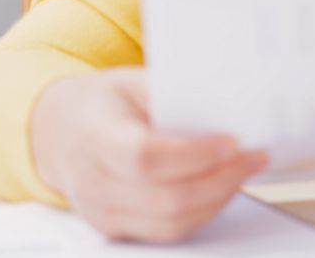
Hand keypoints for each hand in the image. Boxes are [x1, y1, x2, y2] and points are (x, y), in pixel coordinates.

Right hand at [29, 67, 267, 240]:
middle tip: (255, 155)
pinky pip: (167, 232)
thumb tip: (228, 103)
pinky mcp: (115, 229)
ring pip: (171, 222)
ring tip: (245, 169)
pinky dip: (203, 212)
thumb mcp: (133, 82)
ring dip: (219, 197)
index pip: (144, 158)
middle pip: (165, 198)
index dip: (194, 155)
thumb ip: (172, 94)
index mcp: (95, 137)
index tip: (233, 141)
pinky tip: (222, 187)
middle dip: (221, 178)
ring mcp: (102, 212)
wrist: (59, 131)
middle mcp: (93, 182)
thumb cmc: (104, 104)